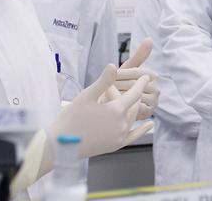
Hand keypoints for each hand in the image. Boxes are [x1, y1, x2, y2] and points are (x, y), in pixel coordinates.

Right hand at [12, 64, 152, 194]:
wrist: (60, 145)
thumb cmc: (71, 117)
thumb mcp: (87, 95)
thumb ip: (103, 81)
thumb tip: (114, 65)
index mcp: (116, 110)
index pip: (135, 93)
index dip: (140, 84)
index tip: (146, 76)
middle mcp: (122, 124)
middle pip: (135, 106)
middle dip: (135, 95)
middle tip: (134, 85)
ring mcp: (119, 136)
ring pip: (133, 118)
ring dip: (135, 108)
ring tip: (136, 99)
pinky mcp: (115, 146)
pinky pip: (133, 136)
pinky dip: (142, 130)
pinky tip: (150, 124)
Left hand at [114, 37, 158, 119]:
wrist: (120, 106)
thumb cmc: (123, 84)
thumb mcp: (129, 69)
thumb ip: (139, 55)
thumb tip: (150, 39)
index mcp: (153, 75)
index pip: (135, 72)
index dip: (120, 74)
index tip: (109, 76)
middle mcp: (157, 88)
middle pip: (134, 85)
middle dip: (118, 85)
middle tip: (104, 87)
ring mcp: (154, 101)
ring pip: (133, 97)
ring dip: (119, 96)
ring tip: (106, 95)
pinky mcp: (149, 113)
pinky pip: (133, 109)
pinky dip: (122, 107)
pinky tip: (112, 106)